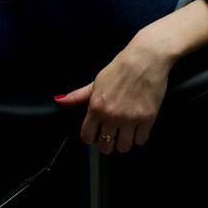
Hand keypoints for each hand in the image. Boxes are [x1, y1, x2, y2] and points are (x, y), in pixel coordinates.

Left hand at [54, 34, 172, 153]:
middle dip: (107, 144)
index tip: (97, 134)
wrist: (144, 60)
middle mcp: (111, 116)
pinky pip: (141, 140)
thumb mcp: (96, 82)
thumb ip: (79, 96)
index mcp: (96, 107)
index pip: (87, 136)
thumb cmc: (119, 69)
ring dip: (124, 143)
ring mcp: (129, 119)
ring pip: (124, 147)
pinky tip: (138, 128)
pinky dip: (139, 137)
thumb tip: (60, 101)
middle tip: (112, 136)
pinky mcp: (147, 119)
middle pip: (105, 146)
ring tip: (126, 133)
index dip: (91, 138)